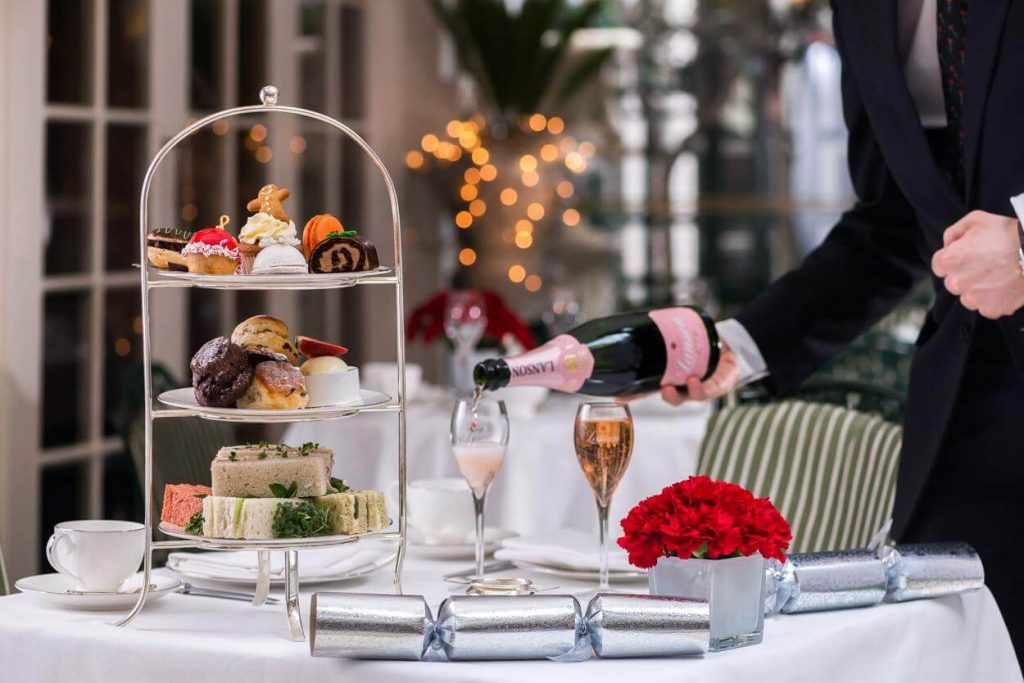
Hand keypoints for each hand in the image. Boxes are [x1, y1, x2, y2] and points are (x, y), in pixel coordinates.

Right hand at [618, 344, 739, 406]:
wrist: (731, 351)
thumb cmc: (703, 347)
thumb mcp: (684, 340)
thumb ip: (669, 334)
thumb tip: (649, 317)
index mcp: (669, 376)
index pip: (648, 387)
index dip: (633, 393)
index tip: (618, 398)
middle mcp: (681, 386)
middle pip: (666, 396)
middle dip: (658, 394)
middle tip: (658, 388)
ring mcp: (696, 389)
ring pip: (683, 398)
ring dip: (675, 395)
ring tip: (671, 386)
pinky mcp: (713, 389)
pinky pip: (704, 392)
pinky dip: (698, 388)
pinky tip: (693, 380)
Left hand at [932, 210, 1023, 318]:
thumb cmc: (1008, 232)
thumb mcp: (975, 220)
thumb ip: (954, 233)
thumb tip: (948, 245)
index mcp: (949, 260)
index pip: (939, 266)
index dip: (953, 259)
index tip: (967, 255)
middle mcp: (957, 283)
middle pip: (953, 283)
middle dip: (965, 275)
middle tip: (986, 264)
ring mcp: (975, 298)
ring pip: (969, 297)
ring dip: (978, 290)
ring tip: (998, 275)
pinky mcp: (992, 309)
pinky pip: (987, 307)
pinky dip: (995, 300)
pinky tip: (1005, 286)